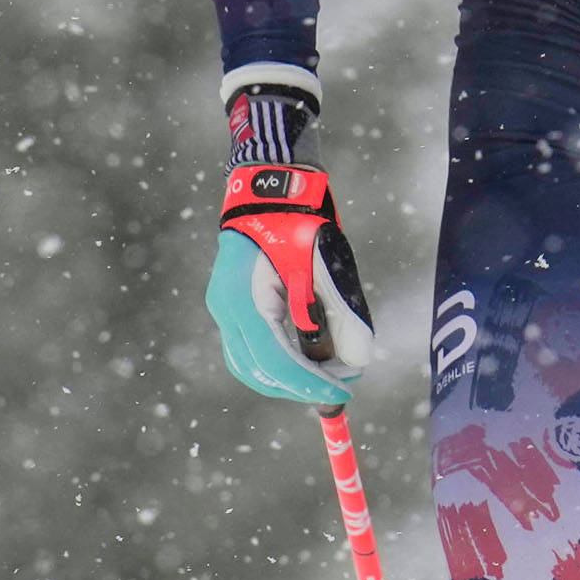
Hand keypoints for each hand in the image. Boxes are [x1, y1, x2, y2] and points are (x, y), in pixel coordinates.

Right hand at [211, 157, 377, 407]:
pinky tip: (308, 358)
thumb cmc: (300, 222)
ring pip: (249, 365)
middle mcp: (225, 308)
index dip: (309, 383)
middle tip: (339, 387)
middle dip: (298, 386)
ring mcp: (223, 307)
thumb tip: (357, 362)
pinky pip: (249, 348)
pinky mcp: (230, 304)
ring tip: (327, 375)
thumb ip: (341, 315)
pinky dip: (277, 362)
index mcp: (245, 300)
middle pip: (257, 371)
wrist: (271, 186)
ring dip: (287, 378)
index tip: (341, 394)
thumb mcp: (326, 267)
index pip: (274, 362)